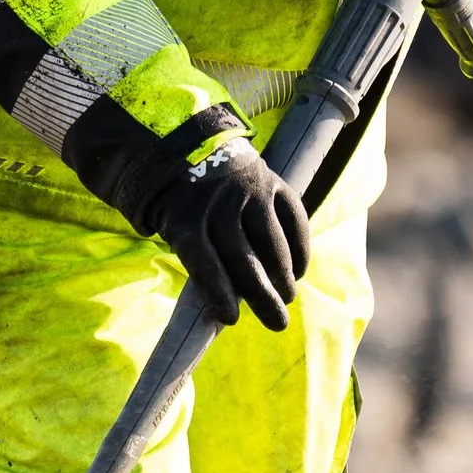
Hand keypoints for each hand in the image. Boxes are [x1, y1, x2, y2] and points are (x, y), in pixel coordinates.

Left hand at [150, 143, 310, 330]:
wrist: (198, 148)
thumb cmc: (184, 206)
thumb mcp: (171, 228)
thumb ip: (195, 262)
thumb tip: (220, 309)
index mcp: (185, 220)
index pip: (203, 263)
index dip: (218, 293)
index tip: (232, 319)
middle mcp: (218, 205)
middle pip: (243, 259)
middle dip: (262, 297)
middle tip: (277, 324)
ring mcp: (249, 192)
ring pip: (272, 243)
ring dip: (284, 277)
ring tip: (286, 298)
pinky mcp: (274, 184)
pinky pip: (294, 221)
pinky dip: (300, 250)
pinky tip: (298, 271)